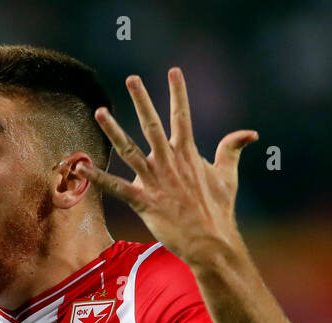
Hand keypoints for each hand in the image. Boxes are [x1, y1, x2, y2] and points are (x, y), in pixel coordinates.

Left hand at [82, 68, 256, 267]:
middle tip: (131, 78)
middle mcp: (170, 163)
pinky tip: (81, 166)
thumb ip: (232, 150)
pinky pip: (116, 188)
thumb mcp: (228, 176)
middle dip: (142, 100)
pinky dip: (98, 177)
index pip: (182, 116)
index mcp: (188, 154)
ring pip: (130, 151)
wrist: (211, 242)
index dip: (178, 92)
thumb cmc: (219, 210)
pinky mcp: (144, 202)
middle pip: (153, 125)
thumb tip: (250, 133)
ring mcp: (155, 181)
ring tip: (100, 111)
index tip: (173, 71)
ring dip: (114, 131)